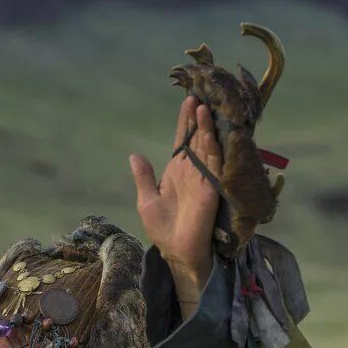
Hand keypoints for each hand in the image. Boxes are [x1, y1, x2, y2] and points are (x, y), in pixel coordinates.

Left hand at [129, 95, 222, 286]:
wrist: (176, 251)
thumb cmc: (162, 229)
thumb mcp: (147, 200)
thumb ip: (144, 177)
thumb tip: (134, 155)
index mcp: (177, 172)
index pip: (182, 141)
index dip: (184, 122)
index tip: (187, 101)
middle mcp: (192, 171)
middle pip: (196, 139)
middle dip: (196, 118)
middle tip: (198, 95)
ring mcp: (203, 179)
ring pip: (206, 147)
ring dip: (205, 128)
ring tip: (203, 107)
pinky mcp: (211, 189)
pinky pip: (213, 165)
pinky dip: (212, 148)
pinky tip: (210, 132)